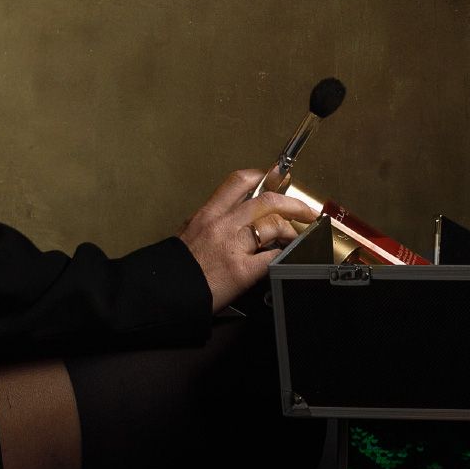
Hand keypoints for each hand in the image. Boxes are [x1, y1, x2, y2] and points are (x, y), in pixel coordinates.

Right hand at [176, 168, 320, 315]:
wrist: (164, 292)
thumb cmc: (176, 267)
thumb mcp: (187, 233)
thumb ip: (208, 223)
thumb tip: (227, 217)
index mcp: (208, 214)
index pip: (239, 182)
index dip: (263, 176)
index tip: (278, 177)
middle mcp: (222, 225)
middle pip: (267, 201)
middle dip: (293, 203)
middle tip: (305, 209)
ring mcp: (234, 247)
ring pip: (274, 225)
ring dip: (291, 231)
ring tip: (296, 237)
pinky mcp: (242, 271)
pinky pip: (273, 256)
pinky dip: (283, 255)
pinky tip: (286, 256)